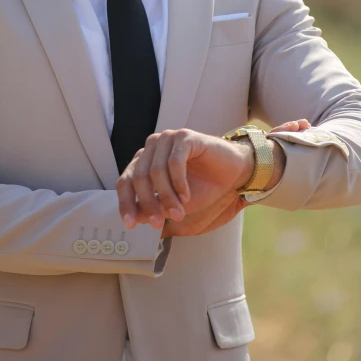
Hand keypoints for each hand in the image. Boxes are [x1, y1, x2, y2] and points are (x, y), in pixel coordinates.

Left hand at [116, 118, 309, 236]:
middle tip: (157, 223)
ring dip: (167, 196)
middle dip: (148, 203)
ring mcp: (168, 139)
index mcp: (145, 160)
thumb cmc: (204, 186)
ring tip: (179, 212)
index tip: (130, 224)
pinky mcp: (185, 137)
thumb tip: (135, 217)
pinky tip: (186, 197)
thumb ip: (155, 207)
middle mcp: (153, 146)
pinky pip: (175, 162)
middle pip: (139, 177)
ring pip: (156, 171)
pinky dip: (179, 183)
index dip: (126, 203)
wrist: (234, 173)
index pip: (125, 180)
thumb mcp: (175, 203)